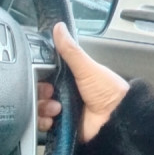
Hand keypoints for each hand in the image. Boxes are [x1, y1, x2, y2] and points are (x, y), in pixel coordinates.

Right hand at [37, 22, 129, 142]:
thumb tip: (59, 27)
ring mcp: (61, 110)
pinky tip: (53, 120)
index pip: (44, 74)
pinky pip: (41, 126)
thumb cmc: (107, 90)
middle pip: (38, 92)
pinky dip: (43, 123)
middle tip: (51, 93)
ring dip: (42, 108)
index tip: (41, 75)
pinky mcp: (60, 127)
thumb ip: (71, 50)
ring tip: (57, 108)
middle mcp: (64, 93)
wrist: (116, 118)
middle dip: (40, 93)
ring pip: (37, 109)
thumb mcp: (87, 68)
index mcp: (70, 77)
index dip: (39, 75)